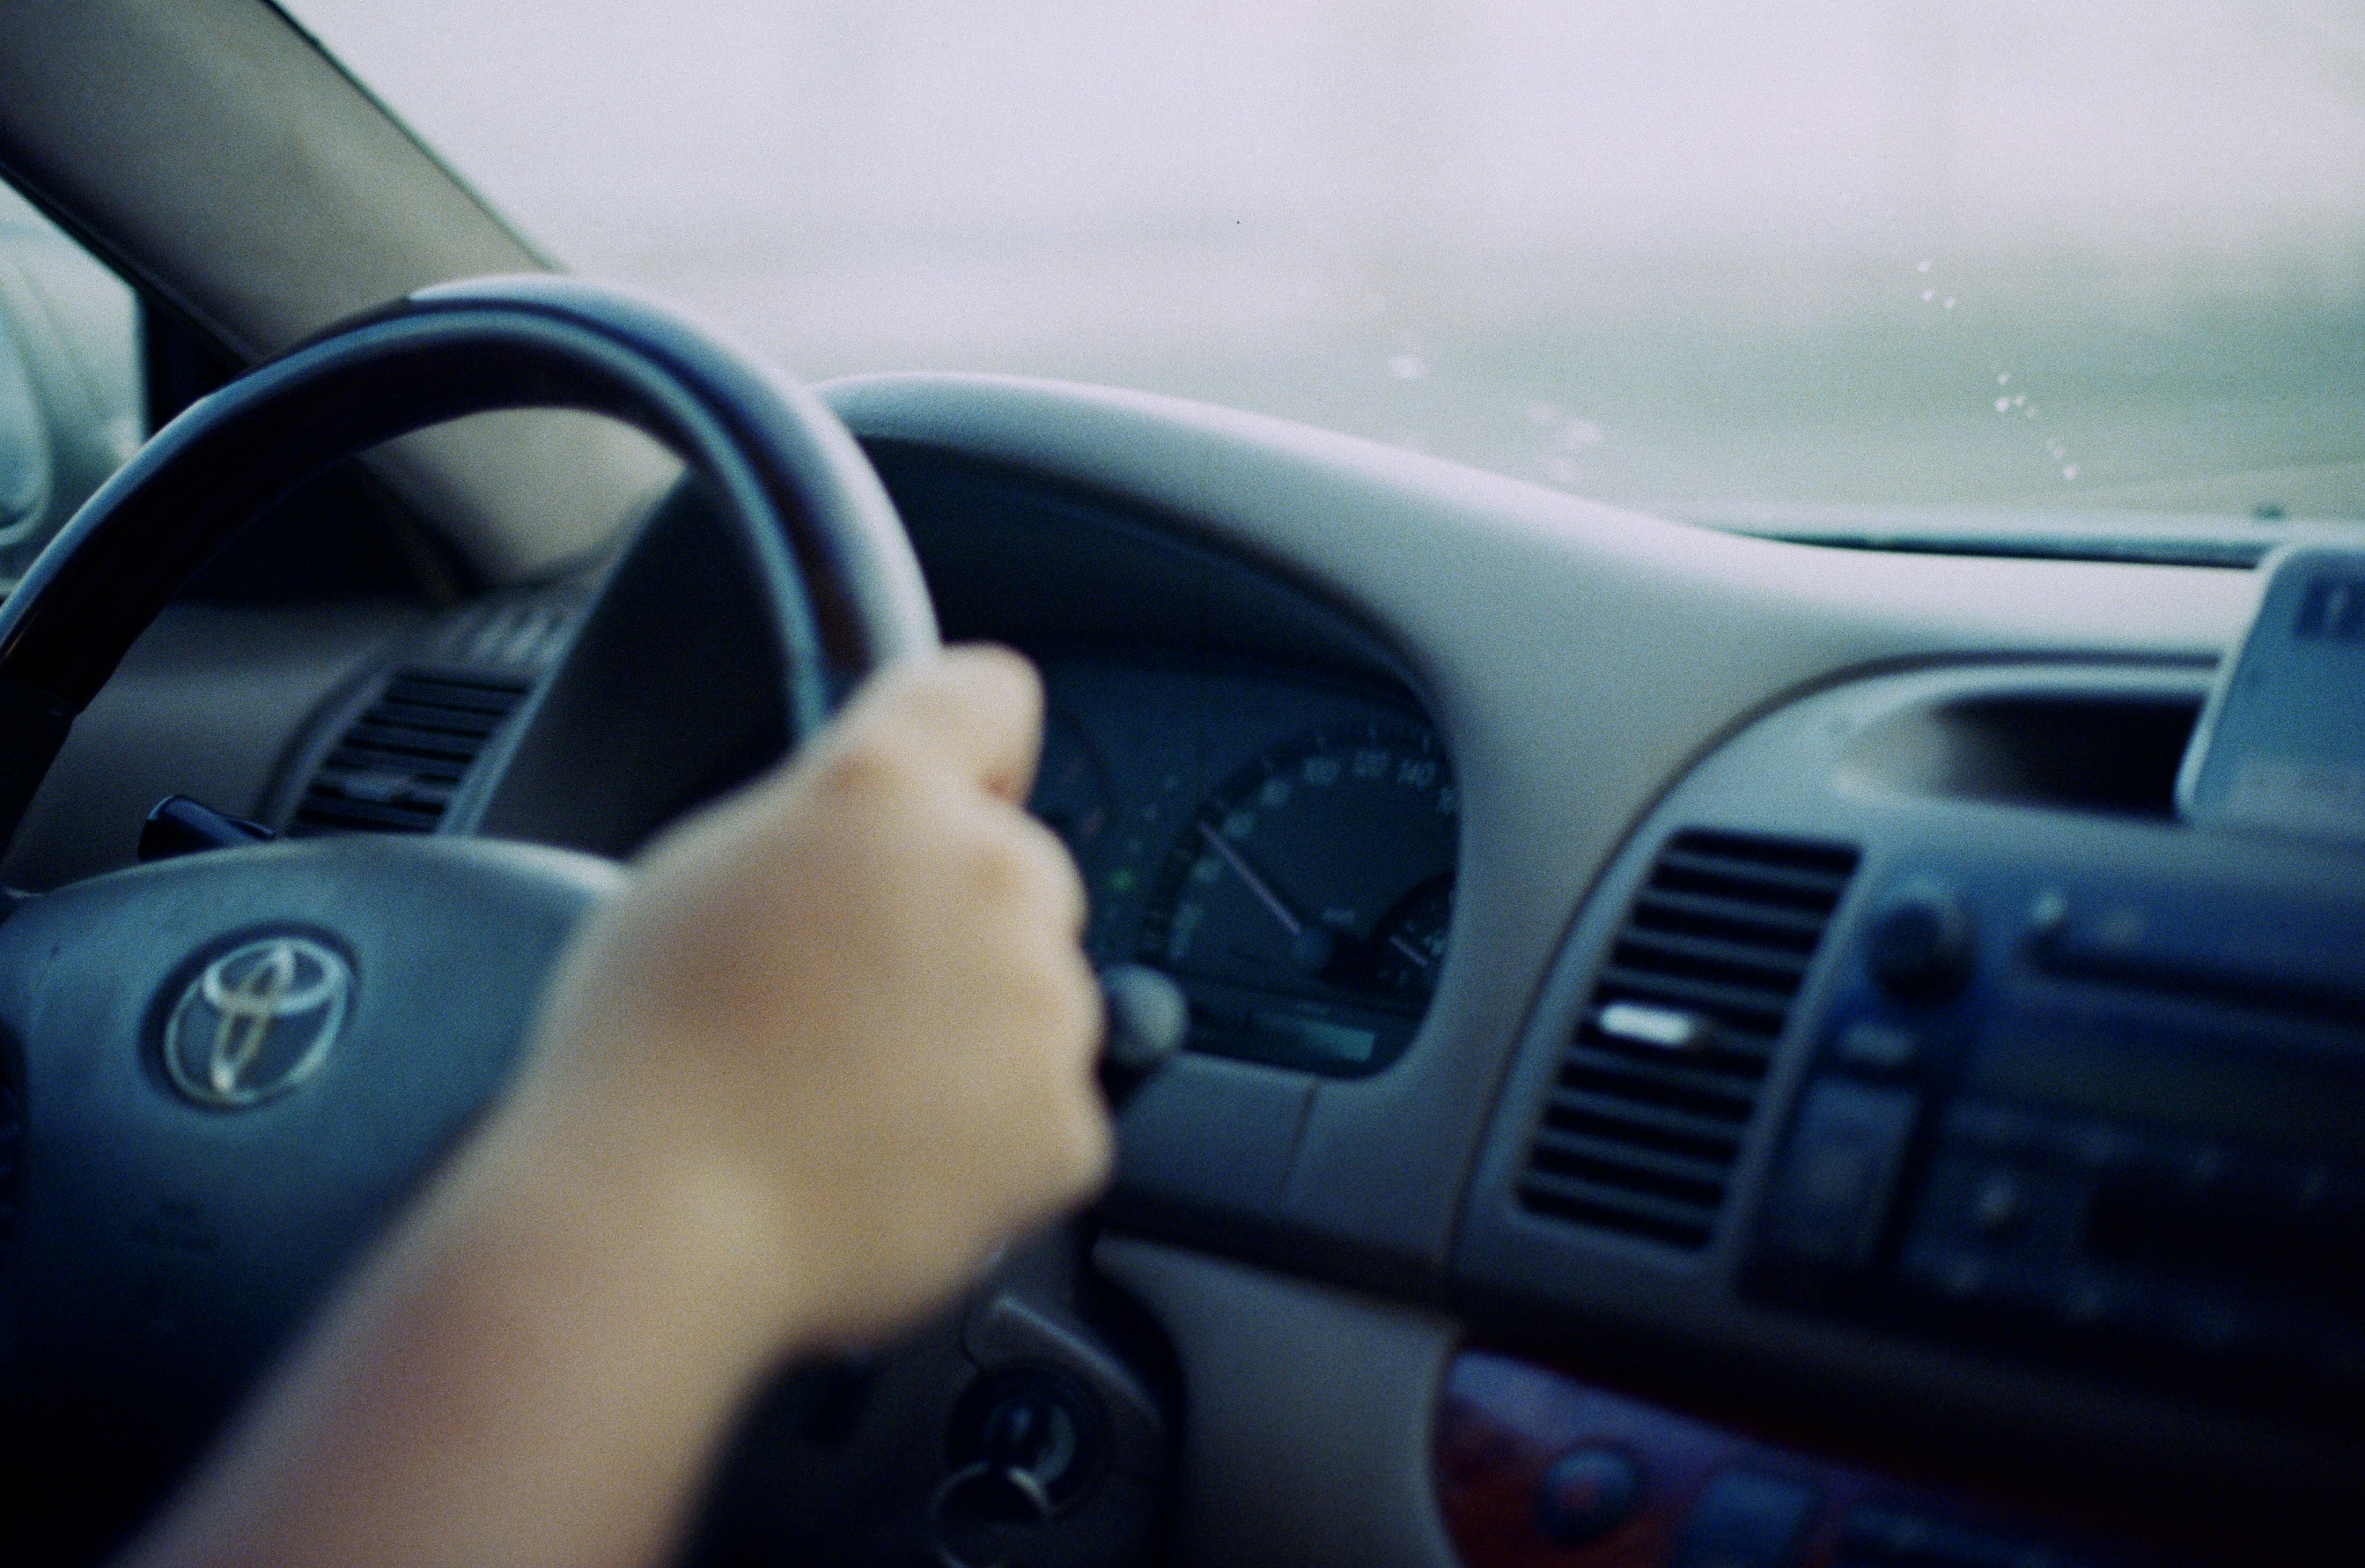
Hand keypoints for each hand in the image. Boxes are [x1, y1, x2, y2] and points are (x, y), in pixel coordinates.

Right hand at [507, 644, 1111, 1348]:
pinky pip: (1045, 1108)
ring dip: (974, 1029)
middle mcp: (987, 872)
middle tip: (853, 995)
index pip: (987, 695)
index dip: (972, 749)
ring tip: (854, 1089)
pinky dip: (988, 1136)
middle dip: (955, 920)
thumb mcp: (707, 868)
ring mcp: (1041, 1000)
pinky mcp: (1066, 1118)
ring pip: (1036, 992)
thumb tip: (873, 836)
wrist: (656, 1221)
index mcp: (885, 790)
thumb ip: (821, 824)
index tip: (957, 789)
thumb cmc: (650, 1054)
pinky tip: (889, 1152)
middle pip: (1015, 867)